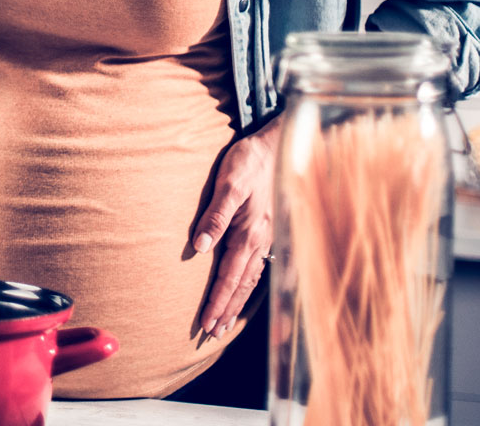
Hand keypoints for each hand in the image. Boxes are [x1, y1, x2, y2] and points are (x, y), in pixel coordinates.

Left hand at [192, 116, 281, 338]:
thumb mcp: (228, 183)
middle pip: (241, 286)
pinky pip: (259, 267)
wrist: (280, 144)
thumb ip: (215, 215)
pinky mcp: (269, 230)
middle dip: (226, 310)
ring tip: (225, 322)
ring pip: (251, 279)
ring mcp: (268, 237)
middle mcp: (261, 241)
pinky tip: (245, 291)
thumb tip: (199, 248)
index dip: (217, 302)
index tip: (205, 324)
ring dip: (237, 302)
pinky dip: (249, 285)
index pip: (229, 278)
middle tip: (212, 333)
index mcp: (248, 234)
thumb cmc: (250, 161)